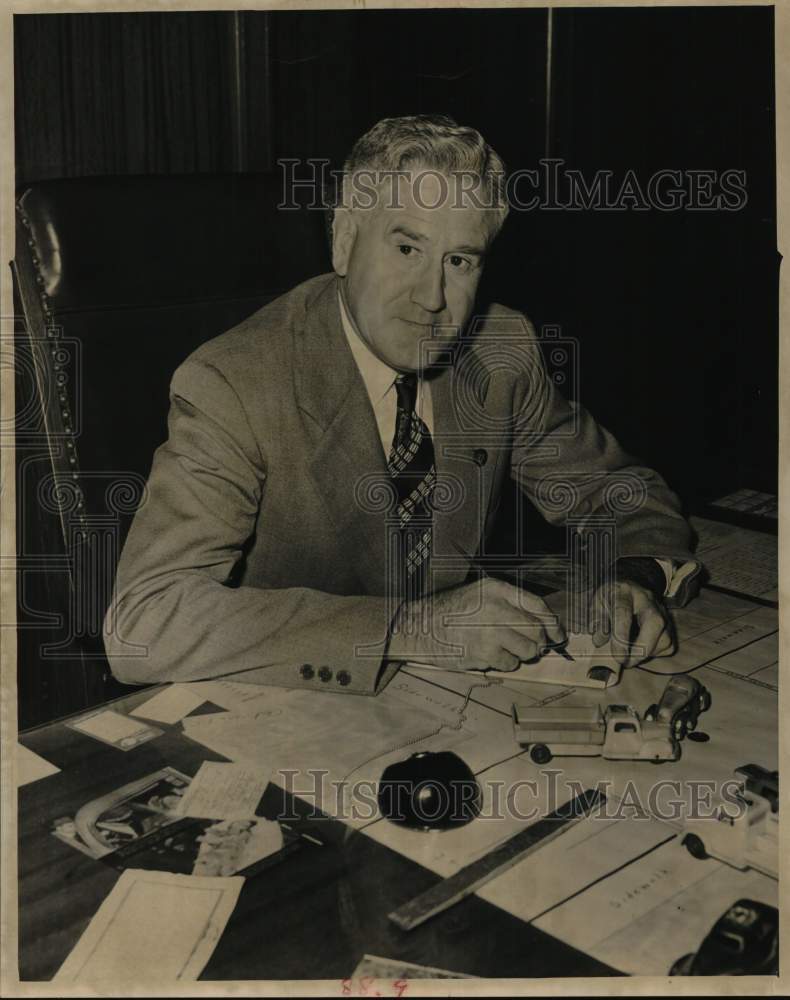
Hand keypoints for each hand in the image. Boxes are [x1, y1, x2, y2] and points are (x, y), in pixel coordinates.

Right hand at [387, 577, 565, 671]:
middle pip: (536, 630)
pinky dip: (505, 663)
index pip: (538, 606)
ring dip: (522, 654)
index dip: (553, 623)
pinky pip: (510, 664)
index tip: (558, 635)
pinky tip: (489, 655)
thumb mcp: (479, 593)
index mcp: (496, 589)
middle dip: (538, 642)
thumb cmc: (450, 612)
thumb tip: (543, 626)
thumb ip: (509, 603)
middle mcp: (496, 608)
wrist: (419, 627)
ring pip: (527, 650)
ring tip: (506, 649)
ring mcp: (490, 632)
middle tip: (530, 646)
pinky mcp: (483, 653)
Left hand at [590, 580, 674, 668]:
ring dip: (647, 654)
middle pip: (654, 623)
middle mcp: (647, 601)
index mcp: (624, 592)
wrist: (632, 585)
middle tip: (626, 662)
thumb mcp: (598, 602)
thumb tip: (600, 641)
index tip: (617, 656)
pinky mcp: (670, 624)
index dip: (620, 637)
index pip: (623, 613)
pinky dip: (655, 653)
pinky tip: (641, 650)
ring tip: (631, 657)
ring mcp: (662, 612)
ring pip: (665, 638)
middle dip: (641, 649)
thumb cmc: (613, 597)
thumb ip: (598, 620)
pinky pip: (668, 645)